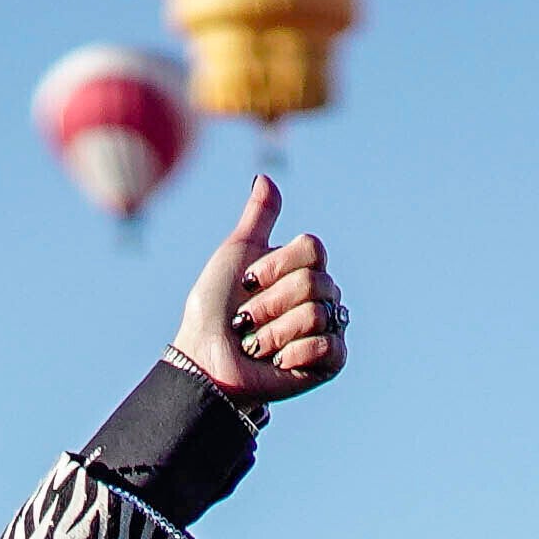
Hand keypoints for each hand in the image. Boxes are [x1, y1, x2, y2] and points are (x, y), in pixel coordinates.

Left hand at [172, 176, 340, 402]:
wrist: (207, 357)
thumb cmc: (216, 307)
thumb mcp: (236, 254)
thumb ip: (257, 218)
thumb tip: (265, 177)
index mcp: (303, 268)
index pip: (313, 250)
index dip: (277, 265)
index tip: (248, 281)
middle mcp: (321, 295)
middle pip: (314, 283)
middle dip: (270, 303)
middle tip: (247, 319)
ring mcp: (329, 328)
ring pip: (317, 314)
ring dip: (275, 332)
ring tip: (256, 344)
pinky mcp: (331, 362)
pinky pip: (328, 346)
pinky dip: (295, 353)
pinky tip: (276, 360)